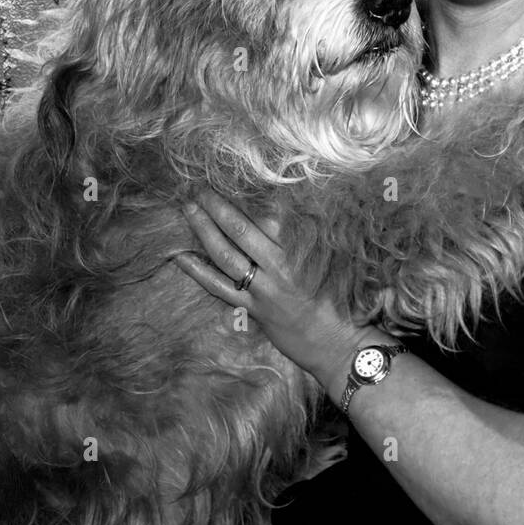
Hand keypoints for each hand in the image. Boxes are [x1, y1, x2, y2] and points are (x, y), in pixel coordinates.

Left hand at [175, 189, 368, 396]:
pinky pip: (220, 288)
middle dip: (218, 207)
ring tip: (188, 209)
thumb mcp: (331, 262)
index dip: (249, 196)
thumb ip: (307, 239)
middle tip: (199, 187)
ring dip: (204, 230)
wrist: (340, 345)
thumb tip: (283, 210)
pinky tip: (181, 257)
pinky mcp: (254, 310)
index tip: (232, 179)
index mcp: (299, 252)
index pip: (269, 216)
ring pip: (226, 255)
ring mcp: (263, 291)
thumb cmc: (342, 302)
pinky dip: (198, 271)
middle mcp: (279, 268)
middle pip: (241, 230)